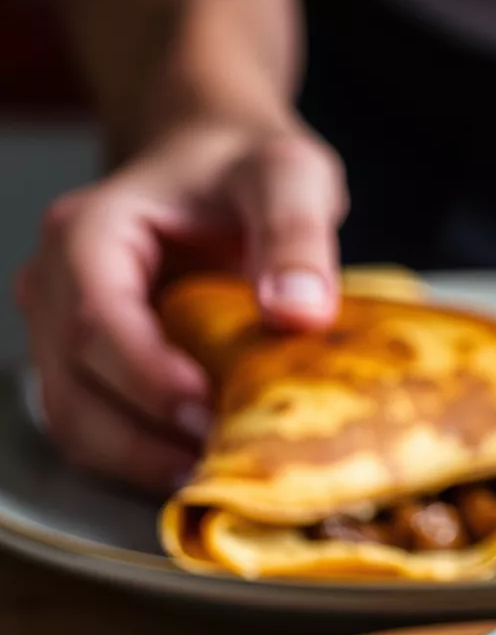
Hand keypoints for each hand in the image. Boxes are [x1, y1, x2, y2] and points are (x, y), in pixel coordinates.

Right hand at [14, 116, 345, 488]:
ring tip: (216, 476)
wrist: (216, 159)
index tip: (209, 416)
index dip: (147, 379)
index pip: (95, 320)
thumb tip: (299, 312)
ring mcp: (61, 327)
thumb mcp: (290, 176)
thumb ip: (297, 234)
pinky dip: (142, 455)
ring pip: (74, 418)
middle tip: (224, 466)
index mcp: (90, 232)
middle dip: (143, 438)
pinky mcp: (86, 362)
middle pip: (72, 384)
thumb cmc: (245, 165)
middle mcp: (57, 281)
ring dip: (139, 460)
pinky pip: (98, 424)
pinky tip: (203, 465)